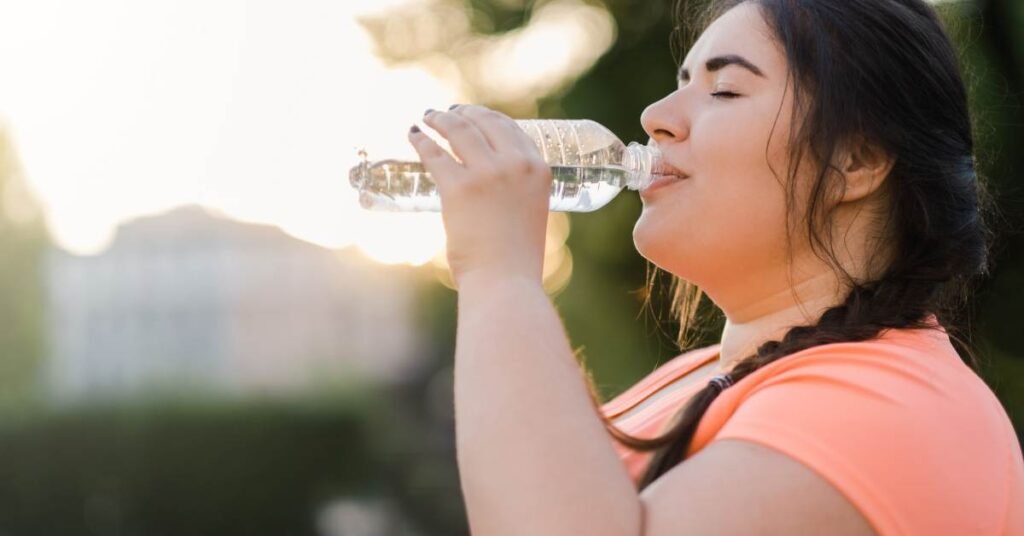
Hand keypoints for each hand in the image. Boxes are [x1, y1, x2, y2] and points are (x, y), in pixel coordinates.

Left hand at [408, 105, 550, 288]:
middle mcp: (515, 165)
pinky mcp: (459, 188)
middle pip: (484, 122)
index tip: (473, 115)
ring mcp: (487, 174)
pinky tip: (414, 135)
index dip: (488, 117)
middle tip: (447, 114)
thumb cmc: (516, 261)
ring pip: (458, 131)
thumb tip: (493, 197)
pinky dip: (421, 142)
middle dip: (463, 113)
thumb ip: (517, 198)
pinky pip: (434, 154)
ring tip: (429, 118)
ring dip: (440, 119)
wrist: (506, 283)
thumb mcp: (529, 216)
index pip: (511, 129)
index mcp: (538, 171)